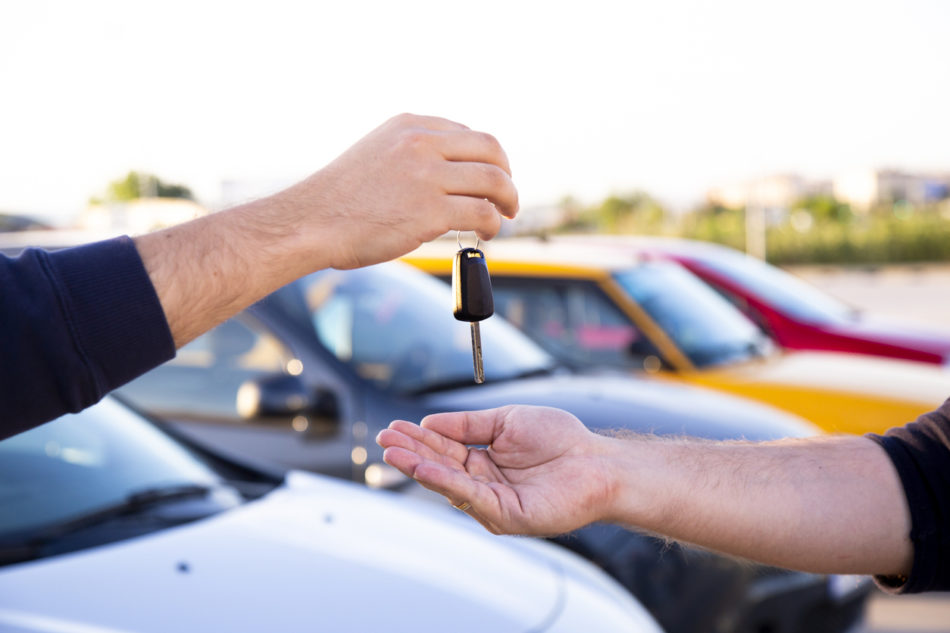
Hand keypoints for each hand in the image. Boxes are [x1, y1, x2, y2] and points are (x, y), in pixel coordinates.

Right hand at [273, 113, 518, 269]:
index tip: (490, 176)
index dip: (488, 157)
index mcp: (410, 126)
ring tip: (503, 217)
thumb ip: (413, 155)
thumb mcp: (377, 154)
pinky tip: (487, 234)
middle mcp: (421, 143)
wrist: (311, 222)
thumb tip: (451, 175)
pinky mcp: (431, 211)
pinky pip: (482, 213)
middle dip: (507, 174)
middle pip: (491, 150)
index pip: (468, 133)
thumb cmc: (340, 199)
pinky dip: (493, 224)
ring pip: (494, 181)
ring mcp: (427, 175)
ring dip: (507, 201)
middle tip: (508, 197)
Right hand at [377, 405, 615, 534]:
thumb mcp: (506, 420)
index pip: (443, 447)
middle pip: (439, 466)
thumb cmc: (561, 439)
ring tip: (394, 453)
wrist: (598, 462)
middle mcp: (483, 482)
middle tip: (384, 439)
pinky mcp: (505, 516)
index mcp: (483, 459)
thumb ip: (468, 424)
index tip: (394, 427)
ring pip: (448, 484)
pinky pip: (470, 496)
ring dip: (419, 468)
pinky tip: (425, 468)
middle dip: (410, 453)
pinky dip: (445, 482)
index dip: (418, 438)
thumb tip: (429, 421)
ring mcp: (492, 501)